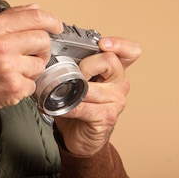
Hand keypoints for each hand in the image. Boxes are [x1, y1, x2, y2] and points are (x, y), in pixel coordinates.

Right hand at [0, 5, 62, 113]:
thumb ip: (11, 16)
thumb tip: (35, 8)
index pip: (35, 17)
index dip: (52, 20)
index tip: (57, 26)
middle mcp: (2, 45)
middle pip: (43, 40)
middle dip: (41, 48)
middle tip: (31, 53)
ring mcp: (9, 66)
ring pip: (41, 64)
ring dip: (32, 68)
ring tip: (15, 69)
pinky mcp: (14, 87)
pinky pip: (34, 84)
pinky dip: (25, 85)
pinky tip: (11, 81)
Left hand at [54, 36, 141, 155]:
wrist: (78, 134)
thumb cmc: (78, 103)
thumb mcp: (77, 79)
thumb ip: (71, 64)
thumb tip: (49, 53)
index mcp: (114, 70)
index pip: (129, 51)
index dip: (119, 44)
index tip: (103, 43)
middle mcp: (120, 83)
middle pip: (109, 61)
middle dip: (85, 65)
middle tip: (73, 75)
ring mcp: (116, 101)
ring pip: (92, 86)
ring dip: (72, 89)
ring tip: (62, 94)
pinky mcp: (107, 117)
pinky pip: (84, 107)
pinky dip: (68, 107)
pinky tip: (61, 108)